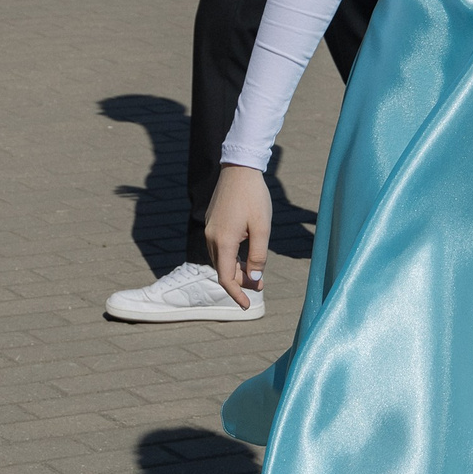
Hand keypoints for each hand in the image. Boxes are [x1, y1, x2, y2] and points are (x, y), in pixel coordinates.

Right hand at [205, 163, 273, 308]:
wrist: (240, 169)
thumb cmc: (254, 197)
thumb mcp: (262, 228)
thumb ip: (258, 255)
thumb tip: (254, 277)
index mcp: (223, 241)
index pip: (225, 278)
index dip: (236, 294)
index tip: (247, 305)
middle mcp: (211, 238)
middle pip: (223, 270)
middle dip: (240, 282)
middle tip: (261, 285)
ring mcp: (210, 230)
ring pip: (221, 260)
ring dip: (236, 270)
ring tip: (256, 272)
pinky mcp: (213, 223)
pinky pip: (220, 248)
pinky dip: (232, 258)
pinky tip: (246, 255)